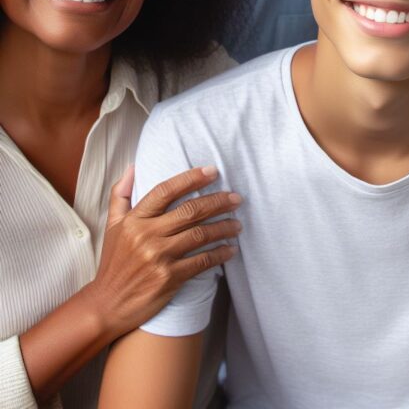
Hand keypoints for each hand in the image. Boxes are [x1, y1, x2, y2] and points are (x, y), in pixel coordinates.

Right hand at [84, 165, 240, 337]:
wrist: (107, 306)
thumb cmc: (114, 263)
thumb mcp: (112, 226)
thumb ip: (121, 194)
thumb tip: (133, 167)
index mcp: (134, 220)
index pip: (166, 191)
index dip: (191, 178)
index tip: (213, 171)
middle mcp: (146, 235)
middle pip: (190, 211)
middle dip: (218, 202)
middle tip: (237, 198)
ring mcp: (158, 257)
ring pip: (200, 234)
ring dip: (224, 227)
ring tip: (238, 223)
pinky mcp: (169, 278)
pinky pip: (202, 261)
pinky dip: (220, 253)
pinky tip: (231, 249)